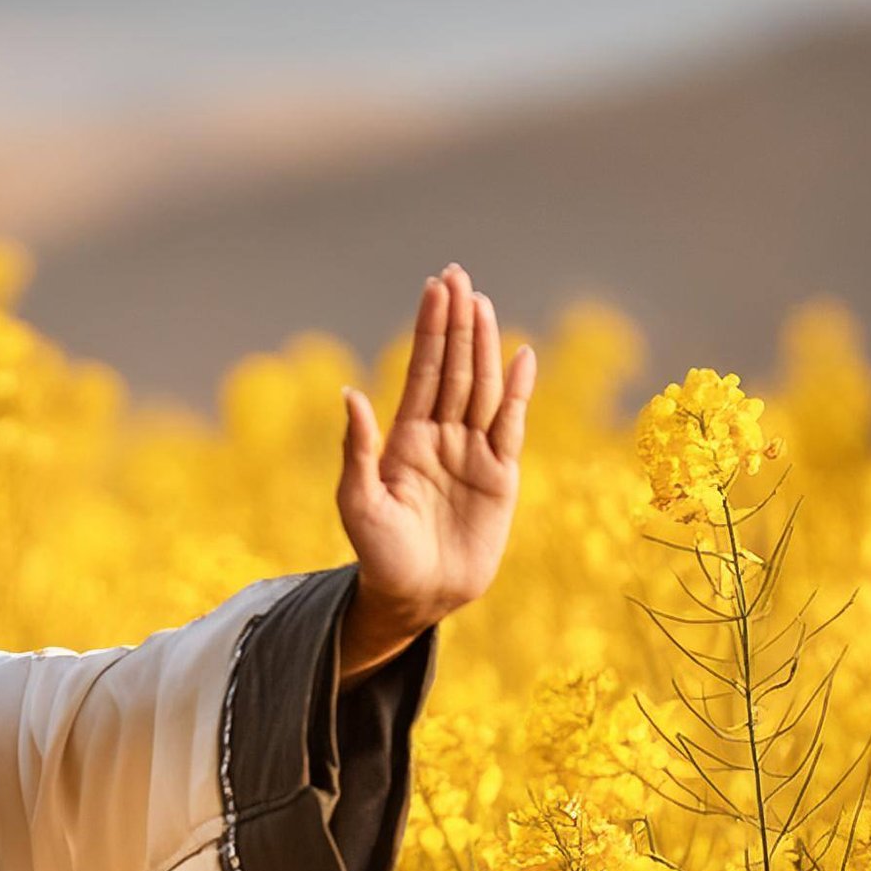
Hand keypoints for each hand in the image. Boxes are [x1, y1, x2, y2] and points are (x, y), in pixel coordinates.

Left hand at [338, 262, 535, 631]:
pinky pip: (510, 425)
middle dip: (455, 323)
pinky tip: (520, 356)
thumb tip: (351, 394)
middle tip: (458, 275)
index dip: (429, 329)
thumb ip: (357, 449)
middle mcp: (440, 436)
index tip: (435, 287)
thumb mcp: (358, 502)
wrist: (416, 596)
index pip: (421, 371)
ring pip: (481, 388)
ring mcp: (473, 452)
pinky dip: (516, 391)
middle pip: (452, 369)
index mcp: (404, 438)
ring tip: (482, 303)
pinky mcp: (501, 475)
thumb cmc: (378, 553)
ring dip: (483, 346)